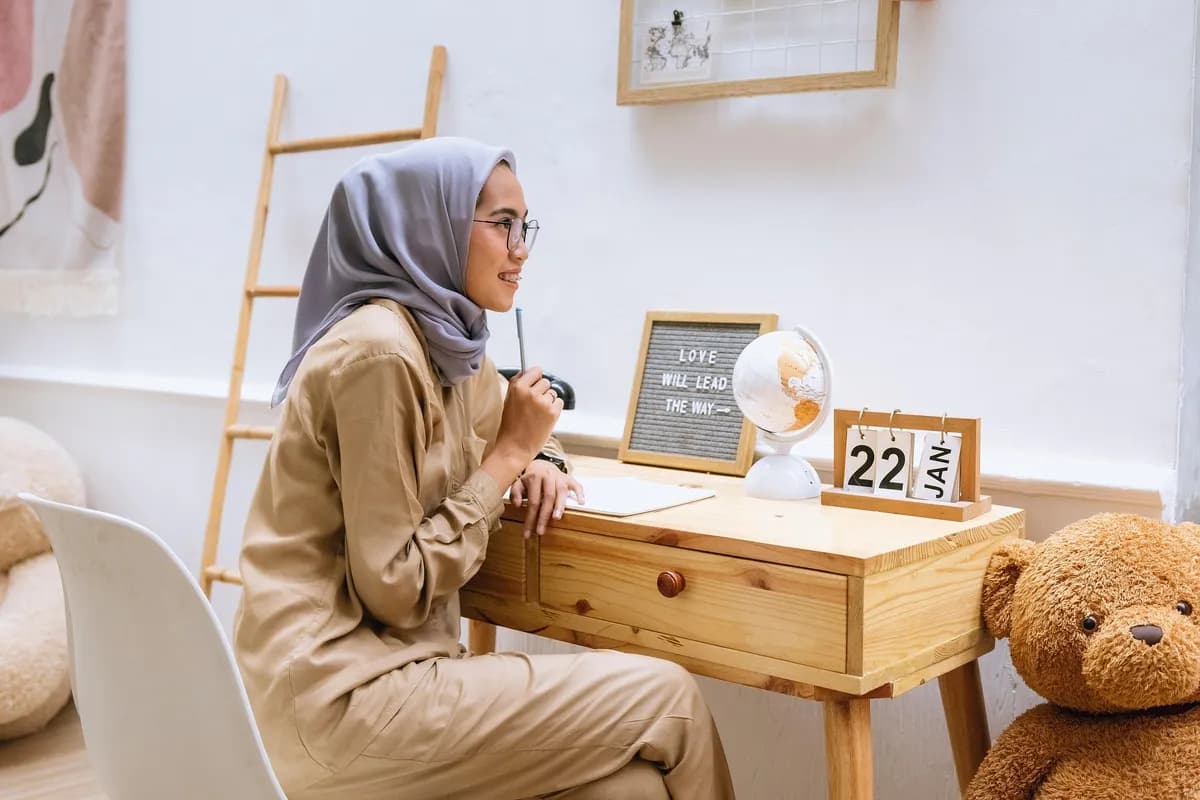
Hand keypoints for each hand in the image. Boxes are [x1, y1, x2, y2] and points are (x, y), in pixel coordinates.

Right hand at [483, 367, 562, 489]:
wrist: (515, 447)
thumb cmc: (510, 426)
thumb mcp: (508, 400)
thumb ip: (517, 384)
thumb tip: (525, 372)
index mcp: (518, 388)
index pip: (536, 370)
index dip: (535, 378)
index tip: (534, 384)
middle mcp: (531, 393)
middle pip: (546, 382)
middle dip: (542, 391)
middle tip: (534, 405)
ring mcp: (543, 403)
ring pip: (553, 393)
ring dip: (548, 401)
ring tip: (538, 414)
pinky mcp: (553, 413)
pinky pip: (559, 402)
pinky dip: (554, 409)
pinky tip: (544, 418)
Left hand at [510, 460, 584, 537]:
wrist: (542, 465)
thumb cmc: (530, 479)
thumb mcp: (518, 484)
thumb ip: (516, 493)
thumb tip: (518, 505)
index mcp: (534, 478)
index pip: (533, 501)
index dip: (530, 518)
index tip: (528, 533)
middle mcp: (547, 476)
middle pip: (548, 497)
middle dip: (544, 515)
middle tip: (541, 530)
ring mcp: (559, 477)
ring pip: (561, 491)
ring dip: (560, 505)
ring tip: (557, 518)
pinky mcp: (568, 478)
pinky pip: (576, 485)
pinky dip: (579, 493)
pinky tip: (581, 502)